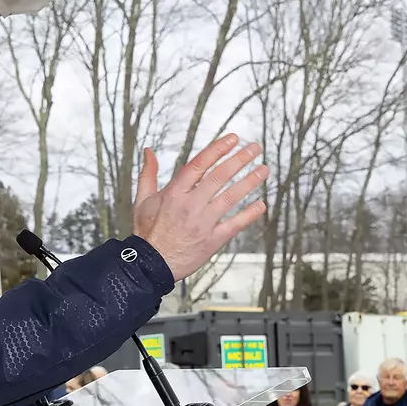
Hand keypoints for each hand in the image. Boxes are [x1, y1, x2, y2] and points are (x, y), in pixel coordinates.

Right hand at [133, 135, 268, 280]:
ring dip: (249, 182)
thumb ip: (148, 174)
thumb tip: (149, 151)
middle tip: (255, 148)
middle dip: (240, 159)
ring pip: (230, 197)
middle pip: (219, 177)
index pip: (200, 164)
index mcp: (174, 193)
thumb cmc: (147, 233)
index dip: (218, 149)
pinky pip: (234, 225)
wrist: (150, 266)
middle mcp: (190, 205)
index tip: (233, 139)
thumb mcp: (142, 200)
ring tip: (264, 169)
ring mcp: (203, 223)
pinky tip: (261, 205)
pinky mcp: (212, 240)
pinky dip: (249, 214)